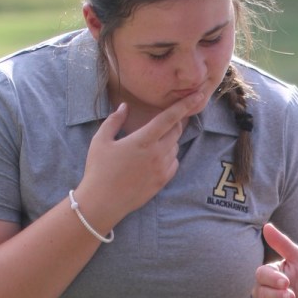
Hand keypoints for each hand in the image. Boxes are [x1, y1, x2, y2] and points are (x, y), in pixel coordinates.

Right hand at [73, 93, 203, 232]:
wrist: (102, 202)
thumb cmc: (98, 169)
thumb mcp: (100, 140)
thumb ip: (114, 120)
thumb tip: (124, 106)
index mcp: (143, 140)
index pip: (169, 118)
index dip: (185, 105)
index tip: (198, 95)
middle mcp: (157, 153)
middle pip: (176, 131)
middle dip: (175, 122)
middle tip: (168, 119)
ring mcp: (162, 169)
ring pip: (175, 147)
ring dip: (169, 140)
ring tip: (152, 142)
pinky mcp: (163, 181)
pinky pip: (174, 162)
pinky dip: (169, 156)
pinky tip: (155, 157)